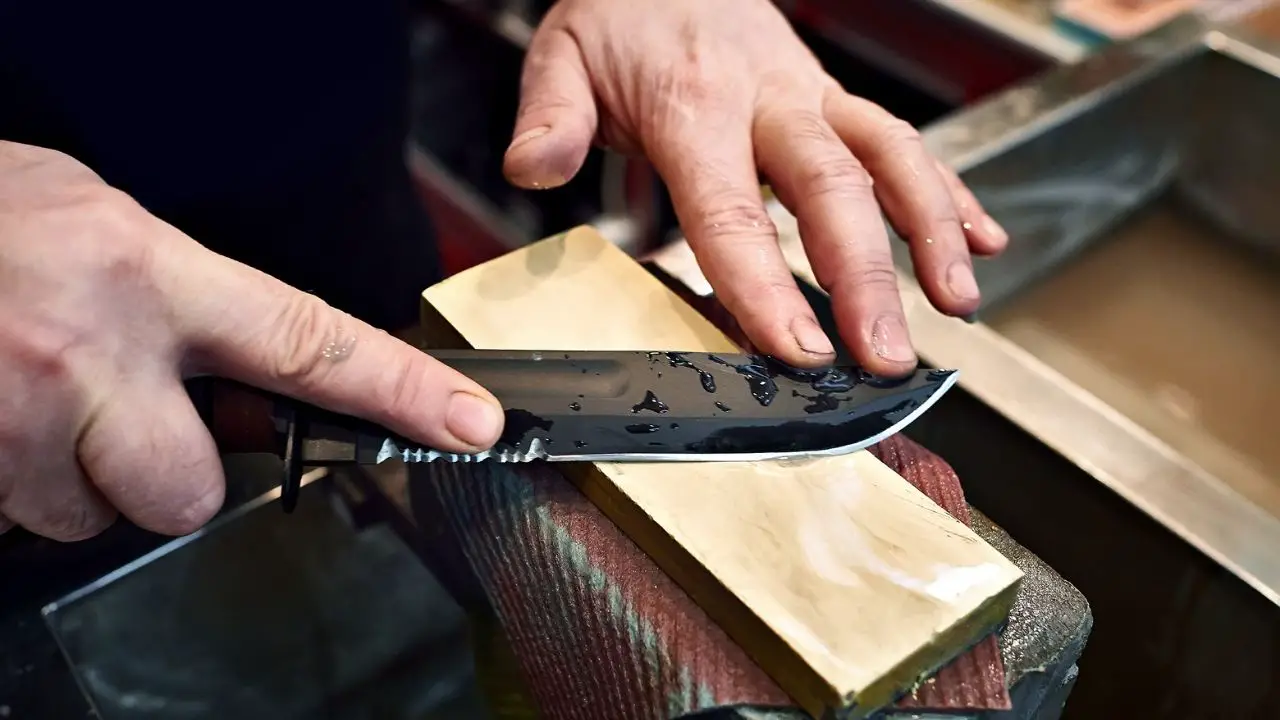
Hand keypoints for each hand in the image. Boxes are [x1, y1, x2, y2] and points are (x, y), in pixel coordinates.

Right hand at [0, 142, 502, 540]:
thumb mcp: (106, 227)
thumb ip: (189, 301)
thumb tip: (254, 375)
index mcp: (149, 273)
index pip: (309, 343)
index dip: (400, 392)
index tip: (469, 425)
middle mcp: (92, 350)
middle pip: (192, 493)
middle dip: (167, 476)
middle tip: (119, 416)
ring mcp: (16, 417)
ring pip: (94, 515)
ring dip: (74, 476)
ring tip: (29, 396)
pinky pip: (25, 516)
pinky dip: (18, 480)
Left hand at [503, 0, 1007, 374]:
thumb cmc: (619, 14)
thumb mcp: (562, 53)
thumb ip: (551, 116)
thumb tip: (534, 169)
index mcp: (695, 104)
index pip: (732, 210)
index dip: (767, 286)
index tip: (797, 351)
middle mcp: (769, 99)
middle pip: (832, 190)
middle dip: (866, 278)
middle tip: (887, 356)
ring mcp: (813, 96)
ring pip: (889, 156)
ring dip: (931, 230)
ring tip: (959, 301)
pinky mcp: (836, 98)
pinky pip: (903, 139)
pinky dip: (949, 189)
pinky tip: (981, 238)